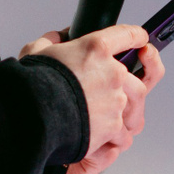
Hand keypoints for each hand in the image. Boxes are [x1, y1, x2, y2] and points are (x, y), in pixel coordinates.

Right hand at [20, 24, 149, 160]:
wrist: (32, 119)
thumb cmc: (32, 85)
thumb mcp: (36, 52)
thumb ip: (52, 41)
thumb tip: (60, 37)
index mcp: (96, 48)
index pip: (128, 35)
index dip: (136, 37)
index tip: (141, 40)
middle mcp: (113, 72)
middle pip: (131, 74)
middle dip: (124, 82)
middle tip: (108, 91)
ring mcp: (116, 100)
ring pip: (132, 103)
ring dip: (123, 109)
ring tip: (107, 116)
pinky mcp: (113, 125)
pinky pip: (123, 132)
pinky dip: (117, 136)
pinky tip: (108, 139)